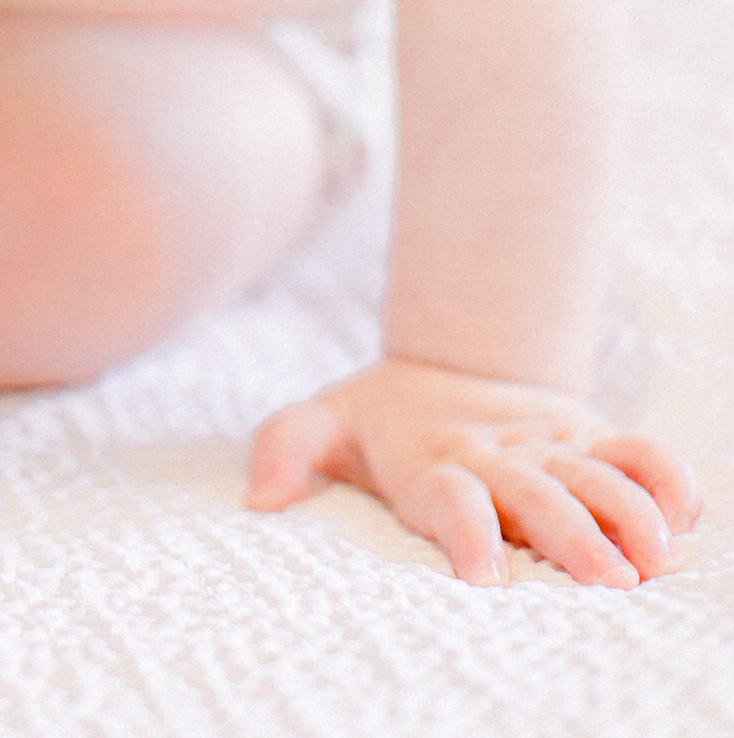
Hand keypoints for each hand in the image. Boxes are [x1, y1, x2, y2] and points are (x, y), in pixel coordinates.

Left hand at [246, 357, 697, 586]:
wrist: (446, 362)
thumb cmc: (379, 421)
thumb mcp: (321, 422)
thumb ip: (284, 448)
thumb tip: (257, 497)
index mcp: (435, 460)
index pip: (451, 498)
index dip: (468, 533)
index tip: (483, 577)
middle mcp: (499, 455)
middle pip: (542, 495)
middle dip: (576, 536)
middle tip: (610, 582)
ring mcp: (550, 444)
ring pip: (599, 474)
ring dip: (632, 512)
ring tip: (657, 558)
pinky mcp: (589, 435)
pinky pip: (637, 449)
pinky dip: (666, 475)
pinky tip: (686, 511)